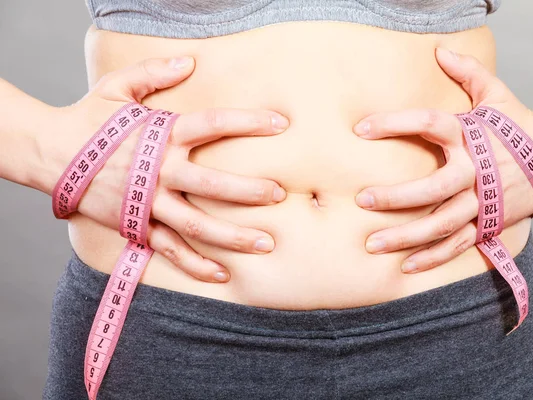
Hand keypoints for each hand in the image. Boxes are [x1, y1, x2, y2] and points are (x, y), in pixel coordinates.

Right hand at [44, 57, 288, 281]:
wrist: (49, 152)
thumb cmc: (89, 119)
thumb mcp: (119, 87)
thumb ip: (154, 72)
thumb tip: (189, 61)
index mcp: (161, 134)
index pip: (214, 124)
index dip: (250, 123)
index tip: (281, 124)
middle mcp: (159, 169)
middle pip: (212, 183)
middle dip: (249, 190)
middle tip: (279, 195)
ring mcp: (148, 201)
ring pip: (196, 223)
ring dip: (233, 236)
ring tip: (266, 244)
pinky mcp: (136, 224)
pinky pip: (169, 249)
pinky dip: (194, 264)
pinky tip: (222, 274)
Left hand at [353, 48, 532, 272]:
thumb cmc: (518, 123)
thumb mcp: (495, 94)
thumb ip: (468, 72)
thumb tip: (441, 51)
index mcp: (471, 136)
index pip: (428, 123)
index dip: (394, 124)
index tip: (361, 129)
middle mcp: (476, 171)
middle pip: (433, 188)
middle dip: (395, 197)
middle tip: (362, 199)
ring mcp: (483, 202)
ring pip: (442, 224)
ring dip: (406, 237)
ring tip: (372, 244)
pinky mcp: (489, 223)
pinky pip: (459, 245)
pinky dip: (433, 258)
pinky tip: (405, 266)